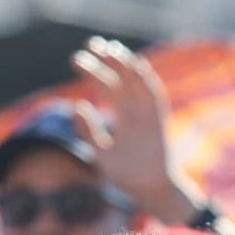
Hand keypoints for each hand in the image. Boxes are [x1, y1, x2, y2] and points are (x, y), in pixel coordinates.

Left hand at [71, 38, 202, 224]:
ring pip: (136, 81)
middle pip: (120, 77)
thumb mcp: (100, 153)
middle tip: (90, 44)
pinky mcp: (158, 119)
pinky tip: (134, 65)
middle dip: (106, 60)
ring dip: (124, 63)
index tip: (76, 59)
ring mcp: (147, 112)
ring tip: (109, 48)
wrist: (150, 190)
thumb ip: (89, 131)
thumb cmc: (125, 175)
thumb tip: (77, 106)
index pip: (106, 85)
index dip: (92, 71)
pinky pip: (153, 95)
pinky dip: (145, 80)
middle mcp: (134, 109)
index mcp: (121, 115)